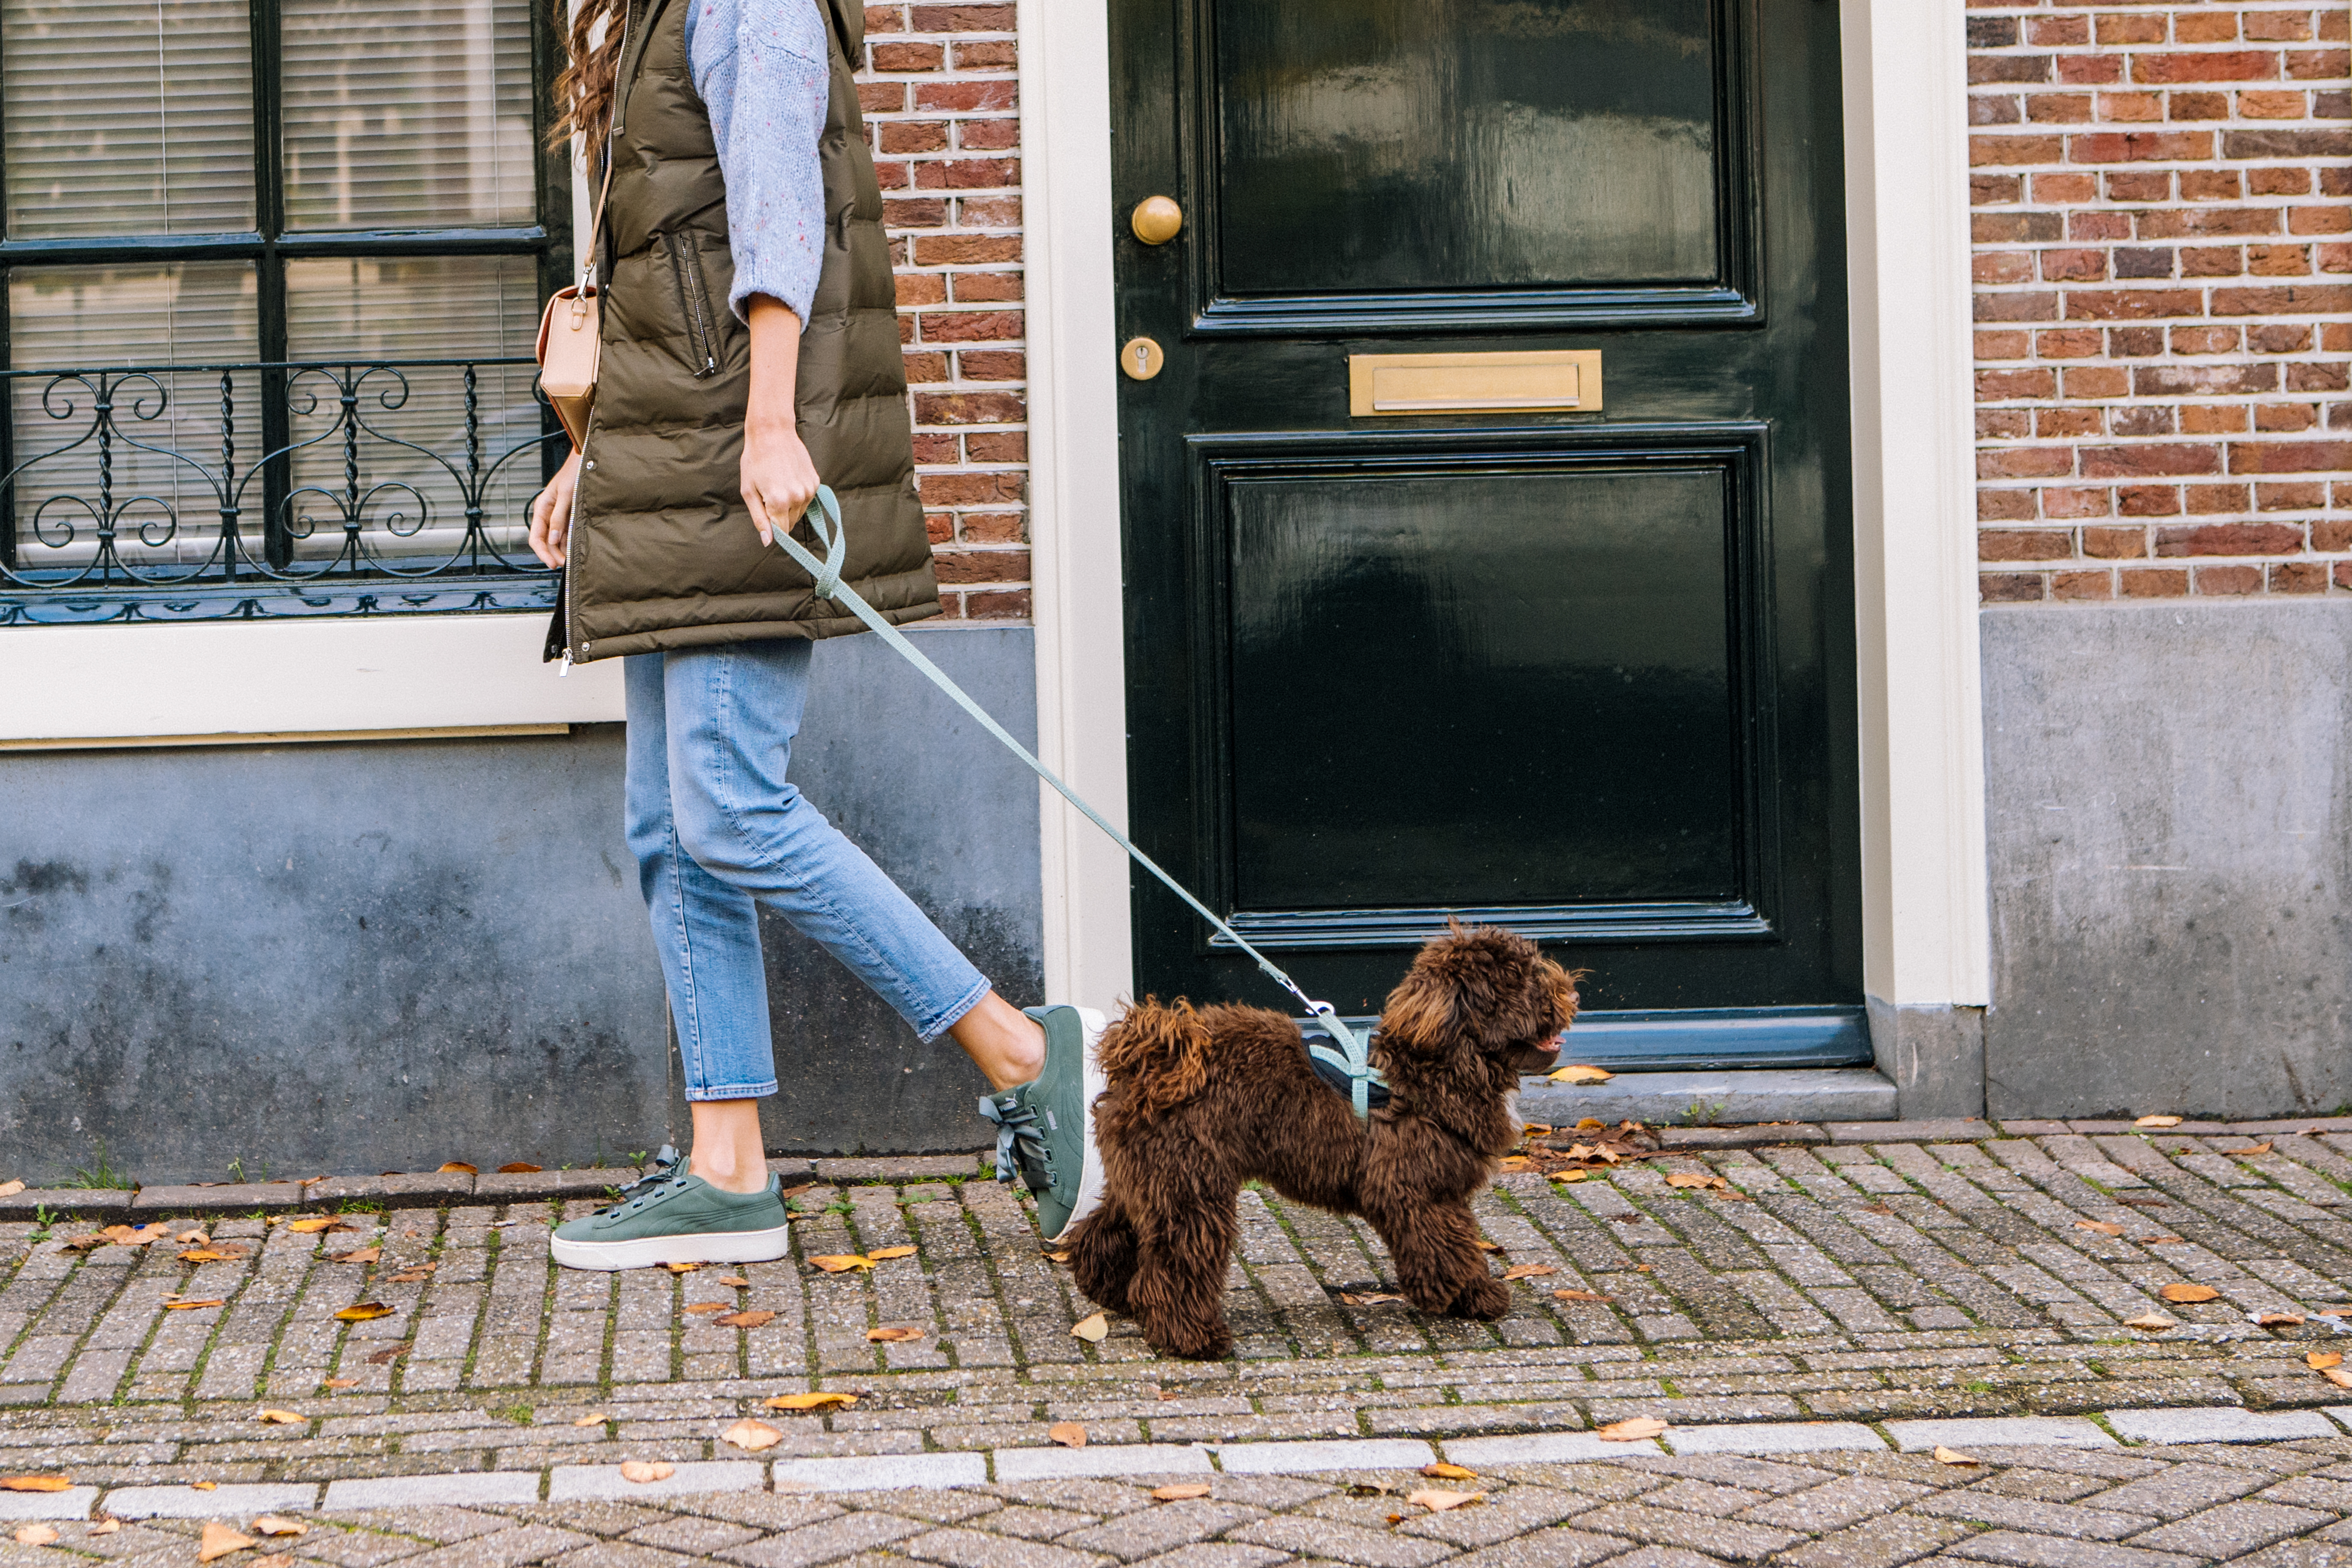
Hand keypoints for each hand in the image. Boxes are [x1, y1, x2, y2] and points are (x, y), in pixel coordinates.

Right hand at [528, 451, 582, 567]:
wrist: (586, 462)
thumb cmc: (574, 474)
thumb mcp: (566, 496)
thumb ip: (559, 518)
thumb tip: (553, 539)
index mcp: (542, 509)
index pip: (536, 538)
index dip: (543, 553)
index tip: (553, 564)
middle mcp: (548, 514)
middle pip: (547, 542)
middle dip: (555, 555)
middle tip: (567, 566)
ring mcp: (558, 516)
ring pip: (557, 540)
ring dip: (563, 551)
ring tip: (572, 561)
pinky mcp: (569, 516)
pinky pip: (567, 534)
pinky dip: (570, 543)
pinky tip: (576, 550)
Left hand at [741, 414, 819, 547]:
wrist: (772, 432)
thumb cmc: (755, 460)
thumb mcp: (749, 491)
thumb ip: (759, 518)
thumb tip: (768, 541)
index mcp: (779, 502)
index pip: (781, 532)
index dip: (773, 530)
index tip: (768, 520)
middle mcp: (797, 498)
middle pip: (790, 522)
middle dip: (779, 516)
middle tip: (768, 495)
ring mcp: (809, 490)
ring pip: (799, 512)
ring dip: (789, 506)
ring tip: (778, 485)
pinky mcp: (815, 482)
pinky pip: (806, 499)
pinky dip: (797, 495)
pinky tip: (788, 479)